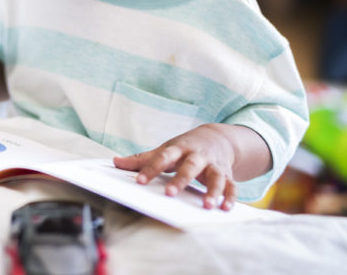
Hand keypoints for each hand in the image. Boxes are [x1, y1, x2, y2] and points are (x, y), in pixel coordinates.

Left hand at [112, 124, 238, 210]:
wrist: (216, 137)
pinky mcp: (227, 174)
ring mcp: (213, 165)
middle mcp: (197, 156)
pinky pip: (231, 185)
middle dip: (180, 180)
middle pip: (189, 166)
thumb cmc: (184, 147)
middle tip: (170, 194)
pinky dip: (230, 197)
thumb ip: (142, 159)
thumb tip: (114, 162)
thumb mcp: (165, 149)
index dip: (151, 169)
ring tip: (206, 206)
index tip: (139, 181)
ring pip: (215, 177)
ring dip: (212, 191)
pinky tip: (225, 208)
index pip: (163, 158)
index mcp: (179, 149)